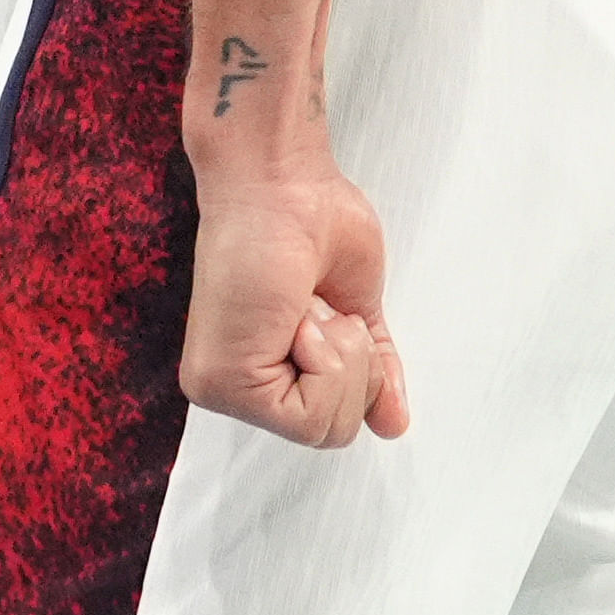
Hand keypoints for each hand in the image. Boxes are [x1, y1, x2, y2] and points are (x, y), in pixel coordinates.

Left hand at [179, 162, 408, 449]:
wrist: (282, 179)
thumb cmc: (313, 220)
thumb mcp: (358, 310)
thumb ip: (371, 371)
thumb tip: (393, 424)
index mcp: (260, 373)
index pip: (333, 423)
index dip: (358, 368)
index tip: (330, 309)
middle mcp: (233, 389)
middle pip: (333, 434)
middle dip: (351, 364)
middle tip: (315, 306)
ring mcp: (222, 390)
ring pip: (325, 428)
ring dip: (339, 354)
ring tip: (304, 306)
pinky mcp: (222, 382)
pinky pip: (310, 415)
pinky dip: (326, 356)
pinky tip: (294, 314)